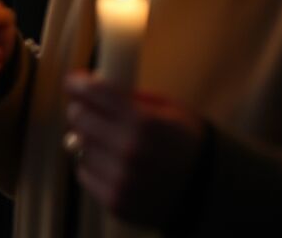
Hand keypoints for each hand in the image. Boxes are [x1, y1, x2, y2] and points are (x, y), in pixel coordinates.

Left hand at [64, 71, 206, 225]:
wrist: (208, 192)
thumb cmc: (185, 142)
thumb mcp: (169, 109)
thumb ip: (130, 98)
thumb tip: (89, 86)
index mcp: (145, 122)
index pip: (95, 92)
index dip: (78, 83)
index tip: (72, 81)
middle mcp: (130, 150)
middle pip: (79, 117)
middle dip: (82, 110)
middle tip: (89, 111)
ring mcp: (121, 178)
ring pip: (78, 146)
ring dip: (88, 140)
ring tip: (109, 141)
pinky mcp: (115, 201)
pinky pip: (84, 172)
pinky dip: (92, 164)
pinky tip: (111, 163)